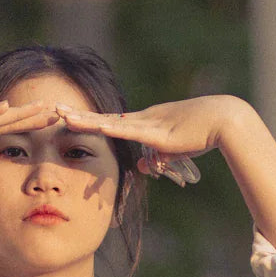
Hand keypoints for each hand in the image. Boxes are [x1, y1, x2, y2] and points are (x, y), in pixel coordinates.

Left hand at [54, 95, 240, 171]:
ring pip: (110, 121)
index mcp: (144, 122)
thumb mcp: (174, 150)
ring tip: (63, 115)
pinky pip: (130, 130)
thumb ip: (157, 157)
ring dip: (86, 120)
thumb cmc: (202, 133)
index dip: (87, 121)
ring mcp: (148, 124)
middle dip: (77, 115)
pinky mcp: (158, 132)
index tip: (67, 117)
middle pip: (102, 118)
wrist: (223, 120)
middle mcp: (142, 119)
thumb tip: (143, 166)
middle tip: (52, 109)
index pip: (109, 122)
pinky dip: (112, 129)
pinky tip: (96, 126)